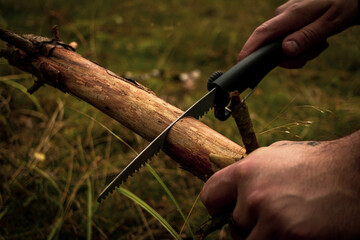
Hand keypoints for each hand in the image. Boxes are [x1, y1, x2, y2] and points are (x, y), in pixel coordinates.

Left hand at [201, 131, 359, 238]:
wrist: (352, 173)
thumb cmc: (314, 162)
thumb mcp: (275, 155)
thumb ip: (250, 170)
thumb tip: (232, 183)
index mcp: (246, 170)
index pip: (209, 195)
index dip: (216, 206)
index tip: (223, 211)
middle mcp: (254, 194)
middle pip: (233, 225)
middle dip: (247, 224)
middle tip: (266, 218)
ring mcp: (272, 217)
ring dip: (262, 236)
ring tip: (281, 225)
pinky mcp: (290, 235)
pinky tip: (295, 231)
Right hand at [238, 0, 358, 67]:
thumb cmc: (344, 4)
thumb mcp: (331, 23)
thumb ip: (307, 37)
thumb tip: (286, 51)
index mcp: (291, 14)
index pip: (263, 33)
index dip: (250, 48)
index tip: (241, 62)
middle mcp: (283, 15)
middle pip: (273, 46)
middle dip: (291, 58)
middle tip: (313, 53)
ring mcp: (285, 18)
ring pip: (282, 47)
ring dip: (301, 53)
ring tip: (320, 44)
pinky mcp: (289, 22)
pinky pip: (288, 41)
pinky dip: (301, 47)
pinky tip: (316, 40)